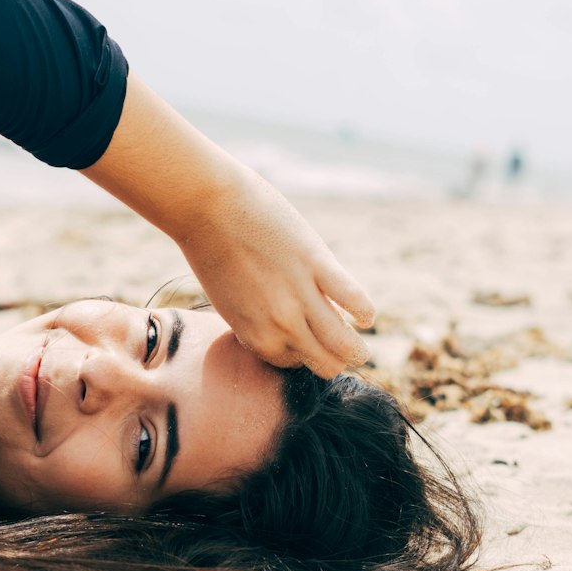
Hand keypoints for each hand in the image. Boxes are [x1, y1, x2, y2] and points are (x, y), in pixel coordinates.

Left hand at [82, 71, 373, 374]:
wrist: (206, 205)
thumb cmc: (212, 248)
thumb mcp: (230, 299)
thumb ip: (257, 319)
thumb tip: (287, 327)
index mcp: (253, 336)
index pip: (293, 364)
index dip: (304, 353)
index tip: (307, 339)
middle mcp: (278, 325)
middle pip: (325, 364)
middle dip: (335, 357)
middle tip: (341, 341)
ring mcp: (299, 297)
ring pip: (345, 345)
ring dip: (357, 347)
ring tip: (359, 333)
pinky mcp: (317, 265)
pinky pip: (356, 301)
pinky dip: (365, 311)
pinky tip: (363, 312)